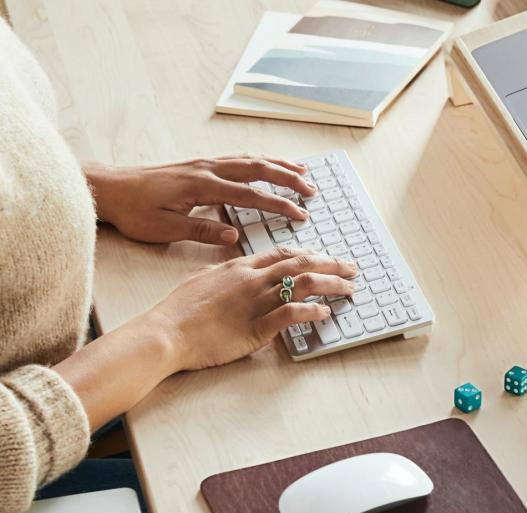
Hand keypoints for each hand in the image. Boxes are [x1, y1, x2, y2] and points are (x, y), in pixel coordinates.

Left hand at [85, 155, 317, 245]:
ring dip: (277, 164)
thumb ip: (201, 230)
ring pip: (249, 159)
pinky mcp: (199, 165)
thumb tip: (233, 235)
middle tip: (311, 190)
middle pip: (256, 169)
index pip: (250, 195)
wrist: (110, 189)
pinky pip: (237, 159)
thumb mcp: (165, 228)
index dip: (278, 204)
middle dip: (287, 178)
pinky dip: (259, 161)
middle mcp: (206, 170)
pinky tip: (269, 164)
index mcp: (202, 187)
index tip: (300, 214)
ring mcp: (203, 164)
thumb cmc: (135, 212)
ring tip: (302, 171)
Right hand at [150, 246, 357, 371]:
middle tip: (351, 268)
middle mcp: (252, 279)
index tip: (326, 258)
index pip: (283, 254)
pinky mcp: (257, 327)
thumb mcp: (202, 280)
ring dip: (331, 285)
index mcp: (239, 267)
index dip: (310, 255)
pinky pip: (292, 314)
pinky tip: (325, 313)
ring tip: (349, 288)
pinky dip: (312, 311)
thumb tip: (236, 274)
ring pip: (302, 284)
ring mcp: (256, 302)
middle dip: (331, 265)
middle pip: (300, 264)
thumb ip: (225, 275)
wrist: (166, 332)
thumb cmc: (178, 311)